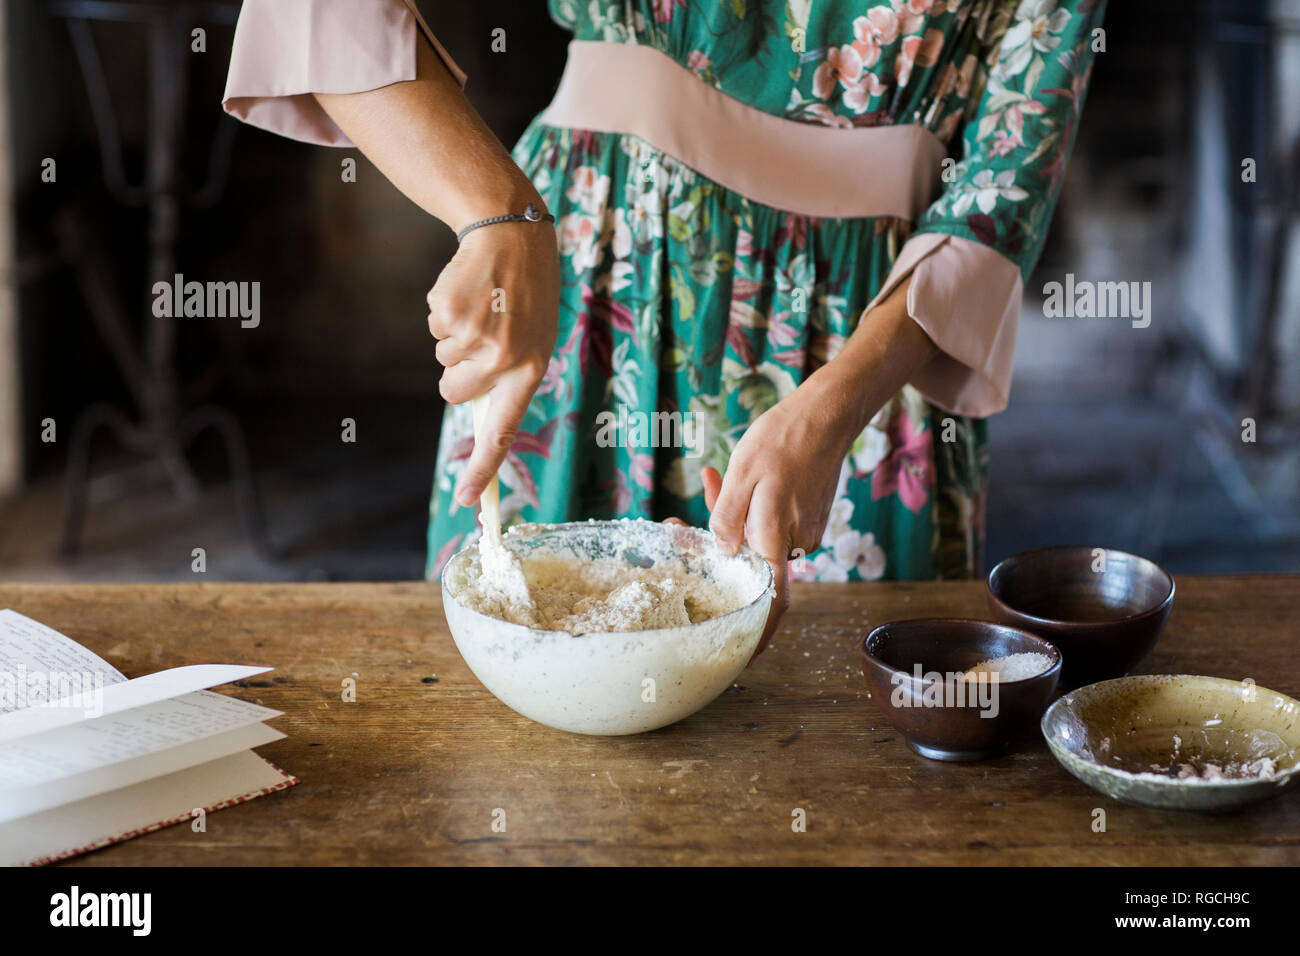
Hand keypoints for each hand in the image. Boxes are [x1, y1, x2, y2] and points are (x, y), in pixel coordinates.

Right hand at [427, 219, 559, 506]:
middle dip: (456, 372)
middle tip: (482, 337)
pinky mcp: (450, 313)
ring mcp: (475, 336)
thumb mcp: (534, 338)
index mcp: (530, 370)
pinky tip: (469, 292)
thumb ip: (509, 378)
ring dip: (453, 337)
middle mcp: (504, 358)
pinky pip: (432, 331)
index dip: (482, 469)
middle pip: (452, 393)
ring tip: (482, 307)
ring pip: (441, 360)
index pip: (502, 431)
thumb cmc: (526, 295)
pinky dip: (443, 313)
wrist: (513, 233)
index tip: (466, 502)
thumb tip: (480, 423)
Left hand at [706, 371, 863, 658]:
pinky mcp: (807, 514)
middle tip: (677, 522)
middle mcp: (794, 541)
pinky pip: (769, 522)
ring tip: (713, 478)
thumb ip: (727, 518)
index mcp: (775, 538)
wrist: (826, 414)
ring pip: (756, 538)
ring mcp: (804, 528)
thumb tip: (722, 552)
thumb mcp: (741, 475)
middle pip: (750, 563)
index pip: (770, 602)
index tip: (743, 656)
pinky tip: (731, 477)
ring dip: (729, 519)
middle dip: (715, 549)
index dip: (758, 633)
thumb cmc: (781, 441)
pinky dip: (748, 508)